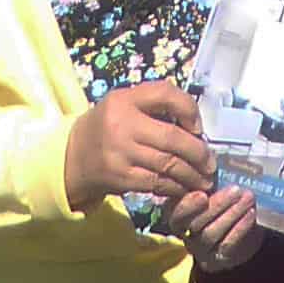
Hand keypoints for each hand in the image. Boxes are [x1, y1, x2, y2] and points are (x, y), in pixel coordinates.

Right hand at [63, 81, 214, 211]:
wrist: (72, 157)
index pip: (166, 94)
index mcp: (125, 99)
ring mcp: (121, 153)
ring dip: (192, 174)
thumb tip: (195, 124)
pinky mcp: (121, 178)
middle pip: (173, 137)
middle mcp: (122, 124)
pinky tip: (184, 188)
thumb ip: (154, 105)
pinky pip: (157, 183)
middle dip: (199, 152)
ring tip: (204, 180)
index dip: (190, 109)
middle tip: (211, 163)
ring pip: (168, 164)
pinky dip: (175, 187)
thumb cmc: (107, 126)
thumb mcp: (123, 103)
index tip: (199, 127)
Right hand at [174, 184, 266, 271]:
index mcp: (178, 212)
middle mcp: (184, 233)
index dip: (187, 205)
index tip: (203, 194)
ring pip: (210, 234)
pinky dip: (239, 228)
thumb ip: (212, 181)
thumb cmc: (225, 203)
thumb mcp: (216, 189)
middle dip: (217, 204)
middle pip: (195, 222)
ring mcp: (199, 249)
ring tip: (248, 199)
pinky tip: (251, 214)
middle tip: (236, 190)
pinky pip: (226, 245)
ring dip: (231, 214)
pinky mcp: (214, 261)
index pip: (175, 212)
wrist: (243, 231)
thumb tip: (219, 165)